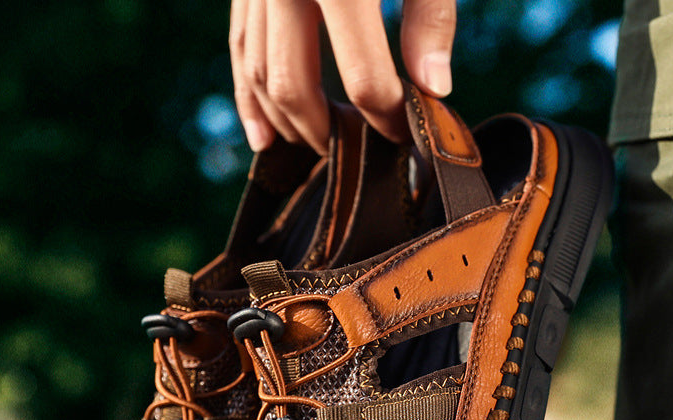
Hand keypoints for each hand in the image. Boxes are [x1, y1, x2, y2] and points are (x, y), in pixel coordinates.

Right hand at [229, 0, 455, 153]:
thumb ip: (431, 16)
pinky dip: (249, 96)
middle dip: (325, 130)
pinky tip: (263, 138)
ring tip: (316, 147)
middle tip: (355, 150)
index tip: (404, 133)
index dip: (387, 116)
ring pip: (260, 72)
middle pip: (295, 85)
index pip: (363, 76)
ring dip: (285, 122)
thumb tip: (433, 89)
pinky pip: (239, 46)